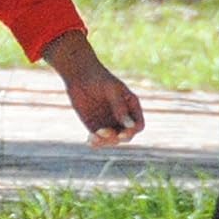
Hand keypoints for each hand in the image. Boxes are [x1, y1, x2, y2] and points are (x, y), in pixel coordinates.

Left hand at [40, 31, 143, 146]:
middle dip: (117, 137)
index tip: (121, 133)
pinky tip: (89, 139)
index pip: (138, 125)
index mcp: (131, 107)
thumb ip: (120, 107)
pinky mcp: (95, 127)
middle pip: (126, 136)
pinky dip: (95, 143)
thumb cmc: (99, 79)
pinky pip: (98, 140)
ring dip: (104, 142)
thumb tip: (130, 125)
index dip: (132, 132)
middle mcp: (122, 118)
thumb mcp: (112, 90)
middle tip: (102, 131)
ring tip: (94, 135)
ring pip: (112, 141)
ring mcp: (109, 123)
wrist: (79, 76)